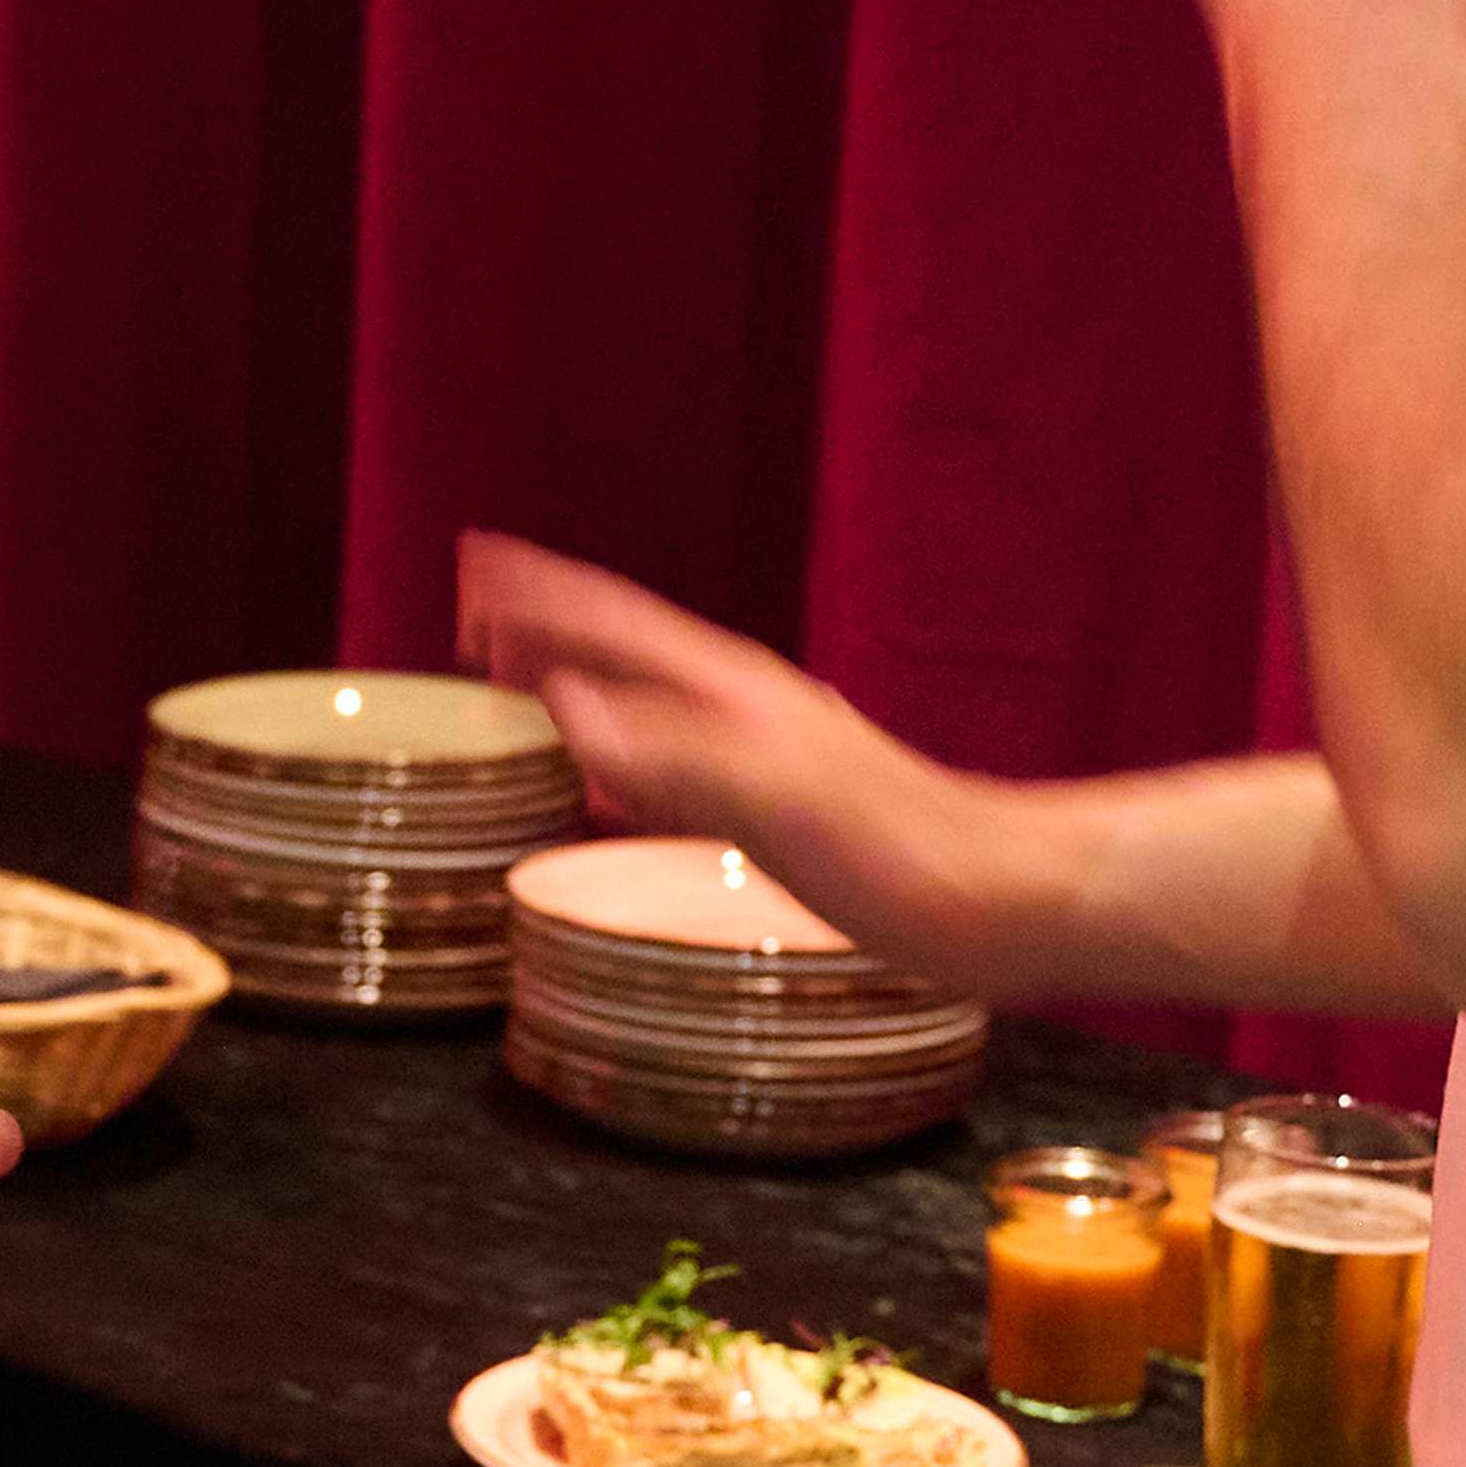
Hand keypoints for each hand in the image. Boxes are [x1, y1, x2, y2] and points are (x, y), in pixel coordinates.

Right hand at [458, 534, 1016, 988]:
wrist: (994, 899)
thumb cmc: (894, 854)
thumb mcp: (773, 803)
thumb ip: (671, 756)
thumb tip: (562, 709)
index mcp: (732, 690)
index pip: (615, 623)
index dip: (541, 597)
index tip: (472, 568)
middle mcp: (743, 704)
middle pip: (626, 646)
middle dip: (548, 623)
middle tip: (472, 611)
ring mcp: (763, 749)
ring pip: (645, 696)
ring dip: (578, 677)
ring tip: (521, 674)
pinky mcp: (781, 802)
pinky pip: (671, 756)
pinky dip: (620, 749)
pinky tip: (615, 783)